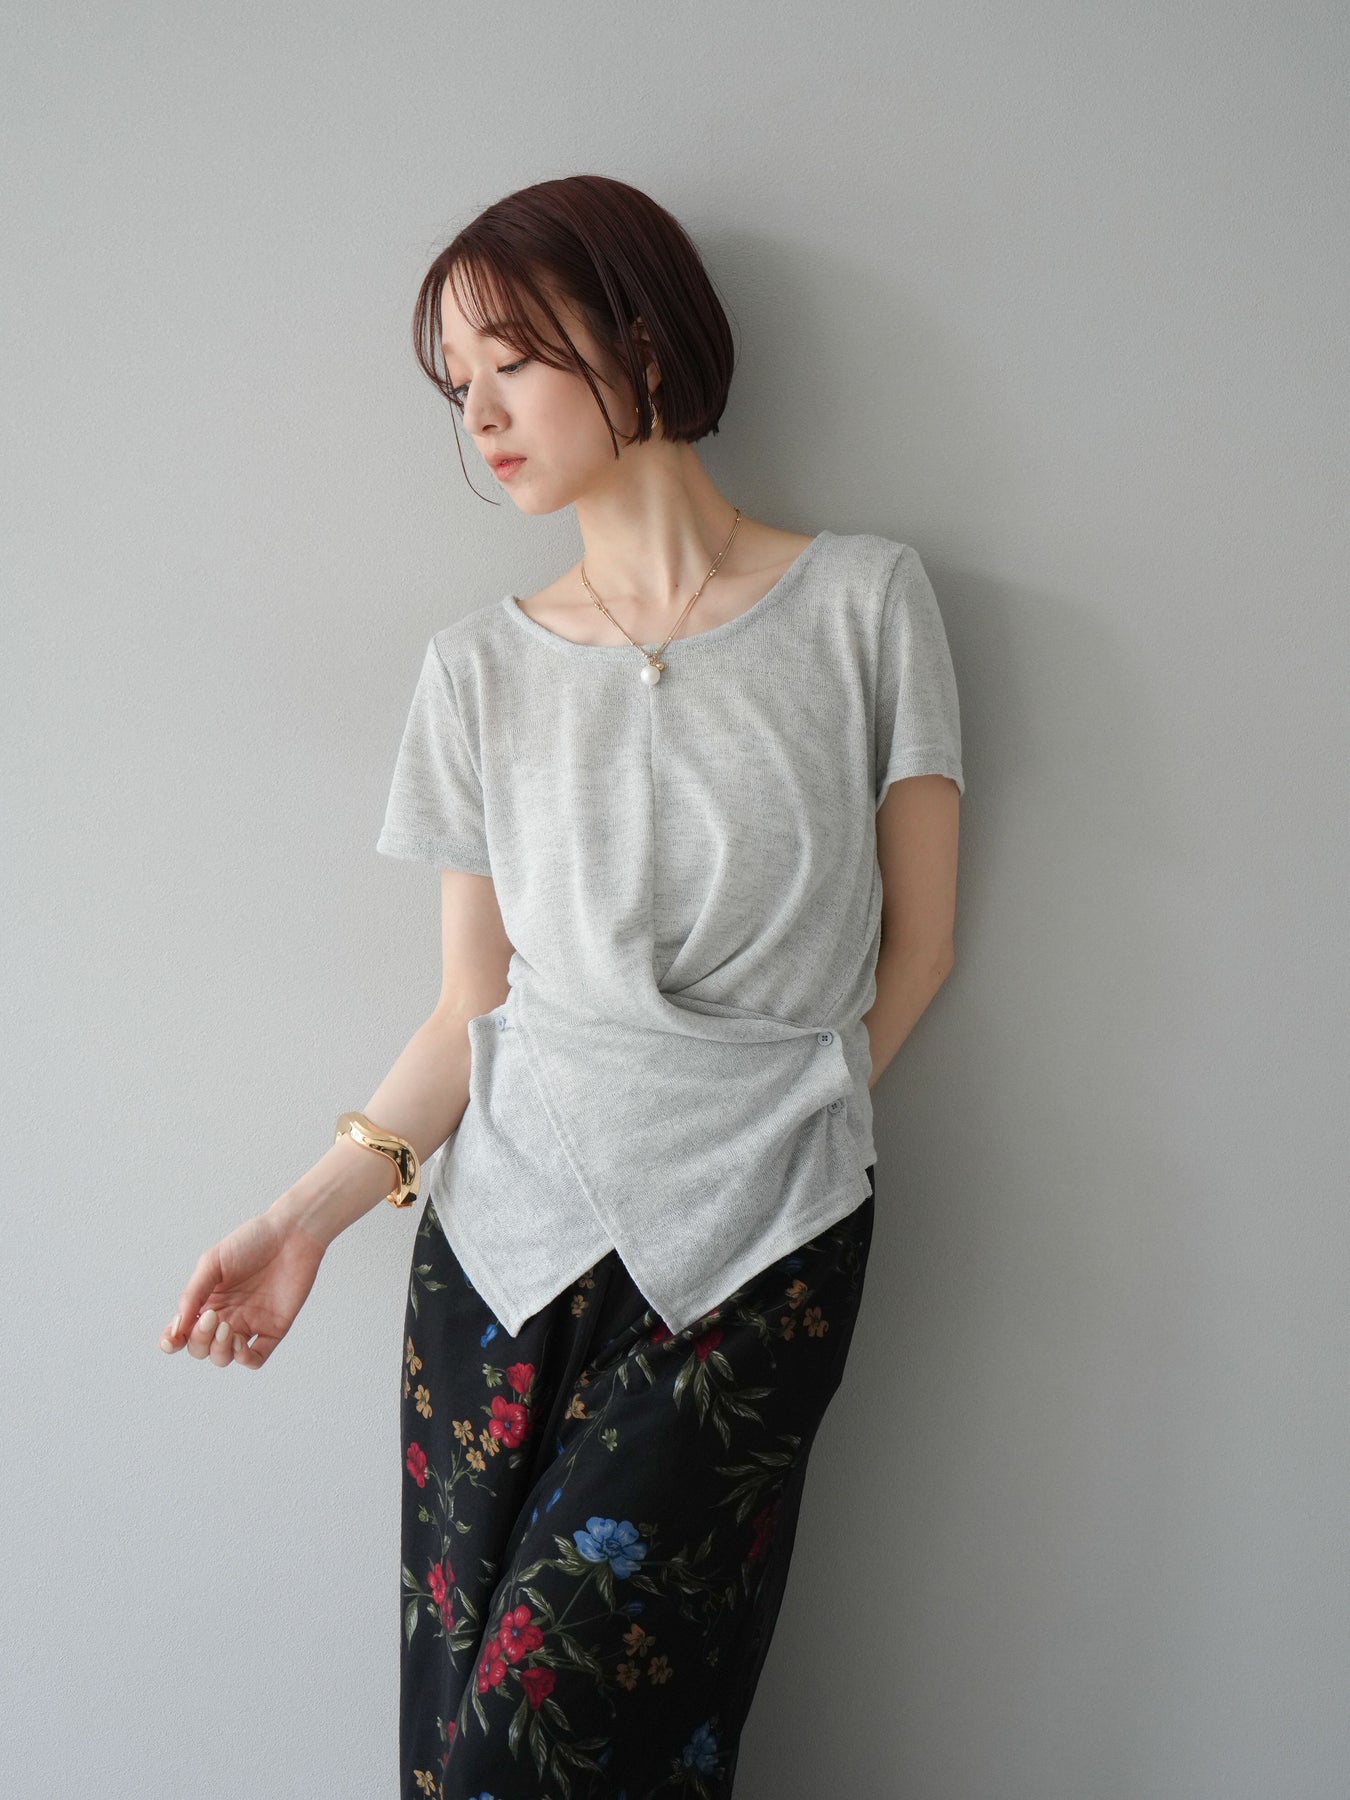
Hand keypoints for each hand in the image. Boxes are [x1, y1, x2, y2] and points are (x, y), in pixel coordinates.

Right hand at [157, 1205, 326, 1369]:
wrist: (292, 1233)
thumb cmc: (252, 1241)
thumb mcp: (213, 1262)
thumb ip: (193, 1294)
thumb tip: (177, 1327)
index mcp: (206, 1301)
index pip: (182, 1332)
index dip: (172, 1342)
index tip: (173, 1340)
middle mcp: (225, 1316)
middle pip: (200, 1348)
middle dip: (200, 1340)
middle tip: (212, 1317)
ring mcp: (249, 1324)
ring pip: (224, 1357)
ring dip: (220, 1350)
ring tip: (227, 1328)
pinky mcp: (273, 1329)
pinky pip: (256, 1358)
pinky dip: (245, 1359)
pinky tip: (242, 1344)